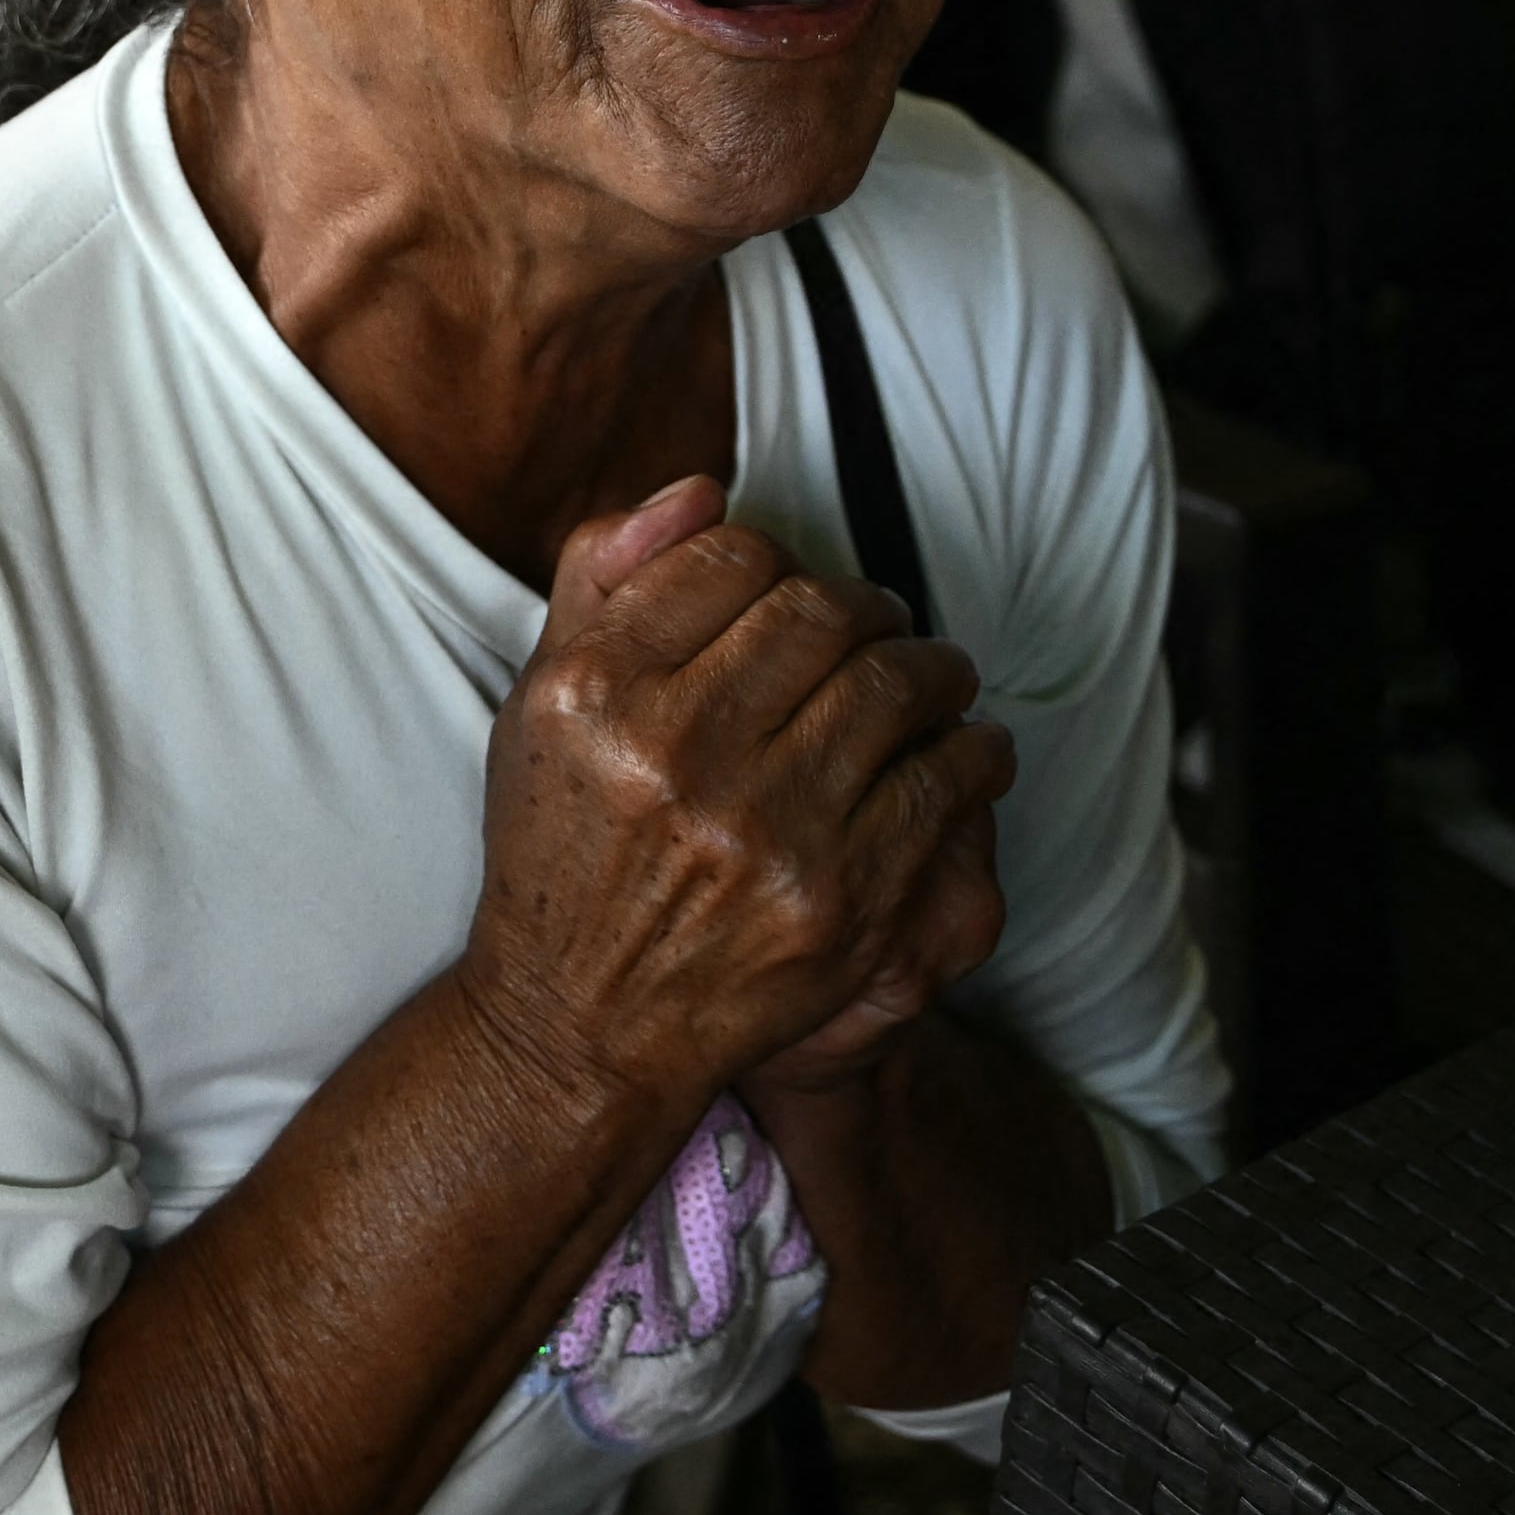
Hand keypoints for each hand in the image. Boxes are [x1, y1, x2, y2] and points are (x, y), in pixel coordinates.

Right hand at [458, 477, 1018, 1112]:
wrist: (583, 1024)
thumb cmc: (566, 847)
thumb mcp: (542, 704)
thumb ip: (606, 579)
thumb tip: (704, 490)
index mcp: (595, 688)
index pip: (732, 558)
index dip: (778, 561)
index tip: (793, 594)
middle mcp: (676, 750)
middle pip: (822, 613)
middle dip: (869, 610)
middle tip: (882, 628)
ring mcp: (764, 829)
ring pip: (897, 685)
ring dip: (935, 669)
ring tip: (936, 679)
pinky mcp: (839, 898)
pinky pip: (945, 780)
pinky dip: (972, 750)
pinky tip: (965, 747)